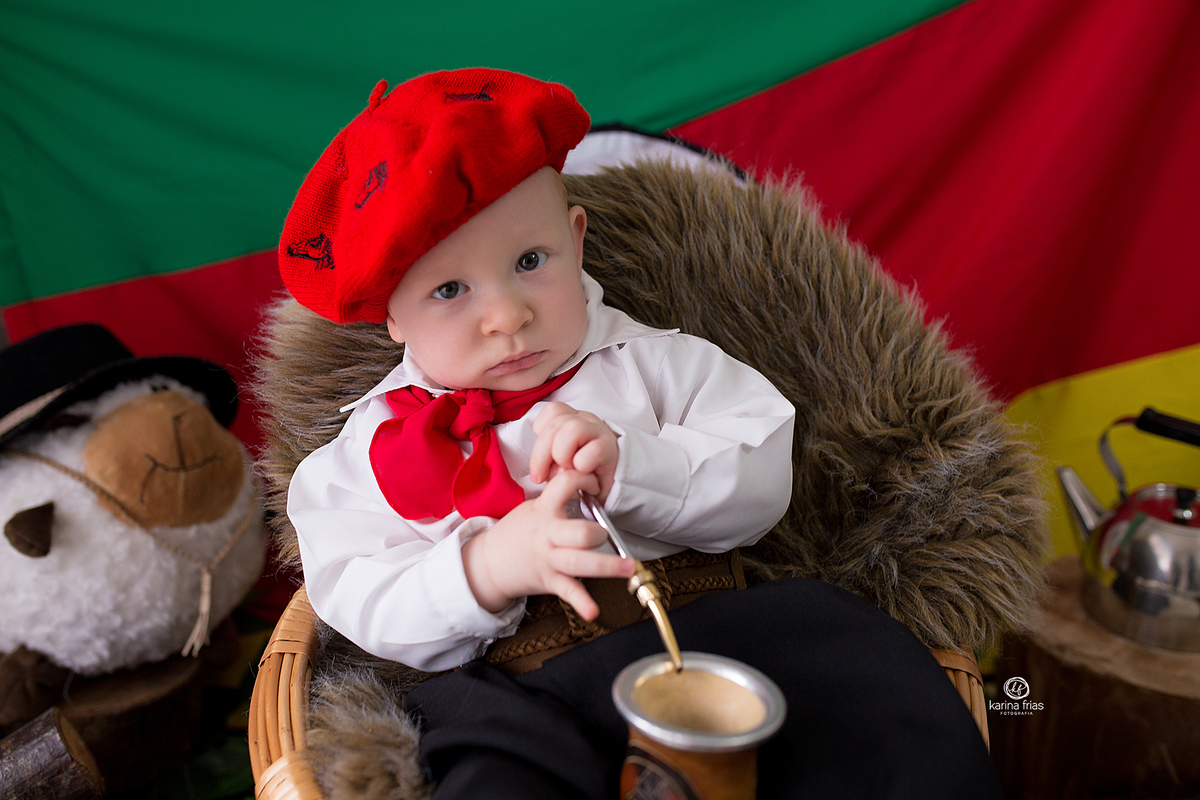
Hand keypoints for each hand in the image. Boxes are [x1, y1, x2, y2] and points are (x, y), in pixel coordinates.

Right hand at [461, 469, 633, 619]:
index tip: (595, 482)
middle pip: (578, 533)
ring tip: (628, 568)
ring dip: (606, 566)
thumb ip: (557, 498)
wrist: (489, 562)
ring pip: (578, 563)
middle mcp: (548, 536)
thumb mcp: (533, 508)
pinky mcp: (550, 581)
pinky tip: (593, 612)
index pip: (563, 486)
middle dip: (597, 533)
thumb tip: (587, 482)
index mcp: (544, 511)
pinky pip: (568, 592)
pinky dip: (581, 603)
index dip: (582, 479)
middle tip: (607, 533)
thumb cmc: (519, 532)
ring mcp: (549, 560)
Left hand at [530, 402, 618, 501]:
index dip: (541, 431)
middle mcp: (586, 420)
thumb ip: (547, 457)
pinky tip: (584, 474)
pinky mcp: (610, 449)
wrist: (612, 484)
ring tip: (567, 470)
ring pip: (573, 429)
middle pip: (555, 424)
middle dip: (541, 455)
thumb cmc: (583, 471)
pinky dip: (582, 465)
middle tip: (541, 476)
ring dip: (562, 455)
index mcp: (572, 418)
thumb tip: (540, 470)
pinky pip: (592, 451)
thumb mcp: (560, 460)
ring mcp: (600, 432)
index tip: (541, 456)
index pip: (552, 411)